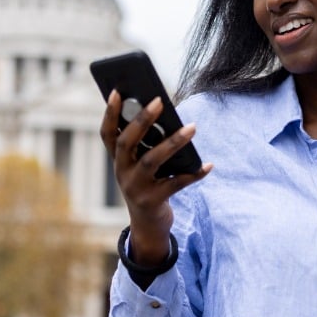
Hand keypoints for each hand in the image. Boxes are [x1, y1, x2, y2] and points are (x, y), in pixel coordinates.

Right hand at [100, 90, 211, 267]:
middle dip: (141, 120)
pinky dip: (194, 174)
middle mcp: (122, 173)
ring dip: (173, 142)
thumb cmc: (149, 185)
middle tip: (159, 101)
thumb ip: (149, 146)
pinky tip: (208, 165)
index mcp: (117, 160)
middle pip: (127, 143)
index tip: (117, 91)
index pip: (108, 134)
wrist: (148, 226)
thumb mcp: (142, 166)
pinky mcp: (153, 201)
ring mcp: (135, 188)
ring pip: (152, 161)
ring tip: (192, 127)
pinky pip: (176, 184)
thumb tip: (169, 118)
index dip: (110, 113)